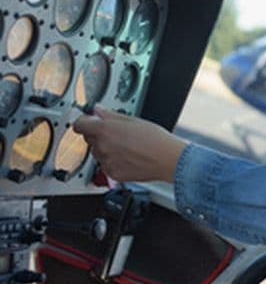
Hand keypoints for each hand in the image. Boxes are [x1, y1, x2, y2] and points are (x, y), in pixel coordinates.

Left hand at [73, 106, 187, 182]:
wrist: (167, 159)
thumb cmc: (156, 140)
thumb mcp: (133, 120)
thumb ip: (111, 115)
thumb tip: (98, 110)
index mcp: (105, 130)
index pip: (80, 125)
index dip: (84, 122)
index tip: (88, 122)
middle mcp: (102, 146)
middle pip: (89, 138)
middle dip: (99, 135)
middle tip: (117, 134)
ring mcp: (106, 161)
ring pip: (98, 153)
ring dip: (106, 149)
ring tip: (126, 147)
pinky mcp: (112, 173)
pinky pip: (106, 165)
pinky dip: (113, 161)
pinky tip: (128, 157)